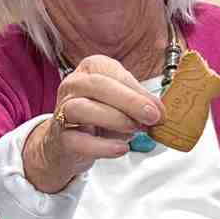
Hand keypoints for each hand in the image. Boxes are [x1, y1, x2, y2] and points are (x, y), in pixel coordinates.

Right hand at [22, 57, 163, 193]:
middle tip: (152, 117)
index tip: (159, 109)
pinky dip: (101, 146)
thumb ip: (139, 103)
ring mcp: (63, 109)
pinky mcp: (60, 137)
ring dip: (114, 119)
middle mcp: (74, 84)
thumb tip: (159, 111)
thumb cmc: (101, 117)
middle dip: (129, 102)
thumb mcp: (123, 104)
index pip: (114, 72)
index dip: (138, 90)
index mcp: (92, 68)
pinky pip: (77, 140)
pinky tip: (120, 149)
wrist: (69, 143)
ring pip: (82, 108)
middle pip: (98, 86)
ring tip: (134, 131)